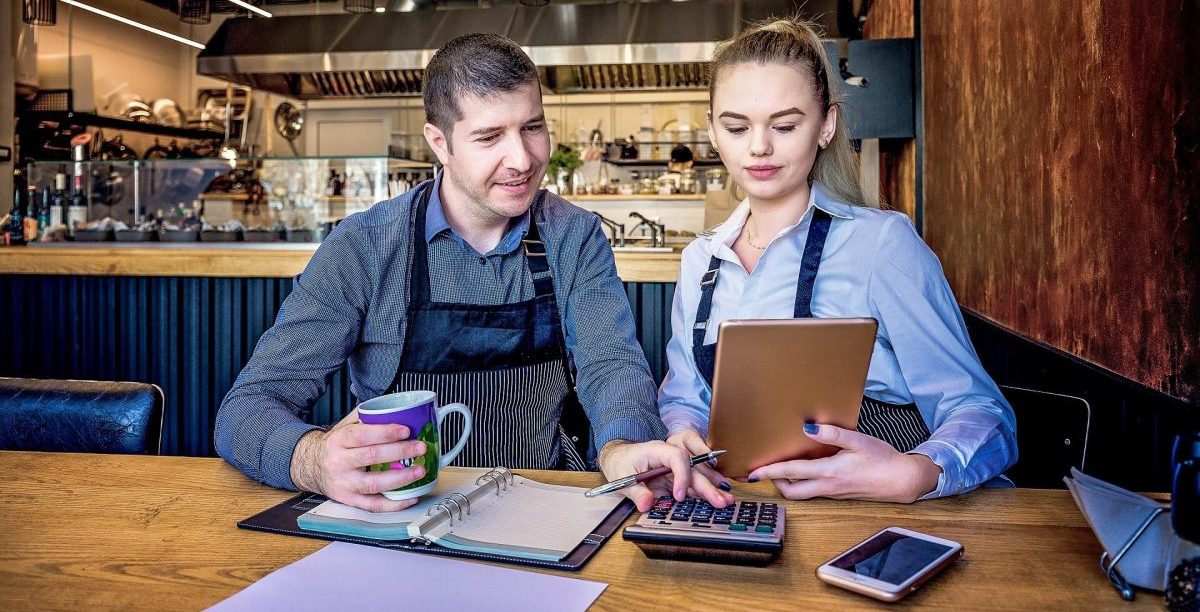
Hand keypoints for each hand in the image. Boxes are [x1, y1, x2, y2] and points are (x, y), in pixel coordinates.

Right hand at [290, 409, 429, 511]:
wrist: (311, 467)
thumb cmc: (335, 445)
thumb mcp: (344, 427)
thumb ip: (365, 418)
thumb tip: (395, 409)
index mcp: (339, 441)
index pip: (362, 435)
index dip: (385, 433)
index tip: (406, 430)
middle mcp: (339, 463)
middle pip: (371, 457)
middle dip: (400, 452)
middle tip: (420, 447)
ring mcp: (344, 484)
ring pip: (374, 484)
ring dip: (401, 478)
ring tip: (419, 470)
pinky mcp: (349, 500)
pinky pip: (373, 505)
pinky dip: (394, 504)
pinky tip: (410, 497)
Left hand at [597, 439, 734, 511]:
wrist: (619, 458)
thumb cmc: (621, 464)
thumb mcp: (623, 478)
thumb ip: (636, 492)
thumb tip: (647, 504)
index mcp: (657, 450)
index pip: (677, 457)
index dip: (682, 476)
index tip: (679, 496)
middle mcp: (671, 457)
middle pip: (693, 469)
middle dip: (707, 485)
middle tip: (721, 500)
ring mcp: (675, 467)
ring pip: (697, 476)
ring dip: (712, 488)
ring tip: (727, 500)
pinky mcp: (676, 478)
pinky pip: (692, 484)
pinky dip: (704, 492)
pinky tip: (717, 499)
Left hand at [746, 423, 941, 502]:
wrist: (902, 480)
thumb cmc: (882, 459)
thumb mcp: (858, 440)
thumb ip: (832, 434)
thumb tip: (808, 427)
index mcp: (829, 472)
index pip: (791, 473)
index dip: (769, 472)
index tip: (753, 473)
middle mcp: (828, 486)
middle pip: (792, 492)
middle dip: (775, 483)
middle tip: (765, 470)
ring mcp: (834, 492)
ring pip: (803, 493)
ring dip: (789, 483)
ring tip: (782, 468)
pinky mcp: (840, 493)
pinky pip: (815, 491)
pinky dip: (804, 483)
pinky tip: (806, 470)